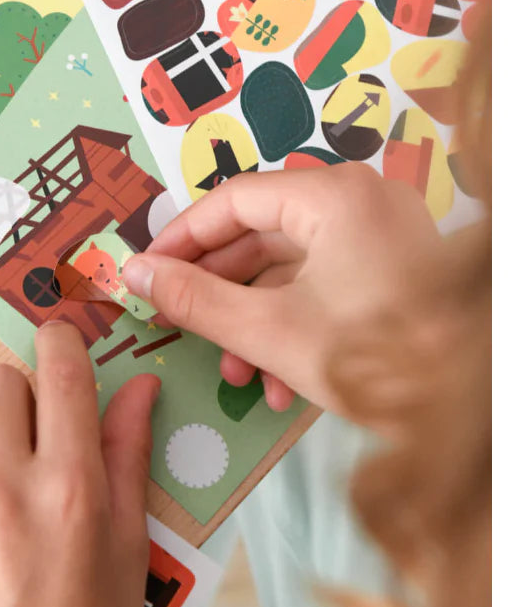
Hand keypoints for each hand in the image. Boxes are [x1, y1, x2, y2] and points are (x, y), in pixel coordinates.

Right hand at [123, 163, 440, 416]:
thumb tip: (134, 272)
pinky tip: (281, 384)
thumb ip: (193, 298)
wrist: (471, 411)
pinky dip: (294, 327)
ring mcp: (380, 236)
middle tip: (182, 326)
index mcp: (332, 195)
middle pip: (262, 237)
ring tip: (237, 375)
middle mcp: (359, 202)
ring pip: (291, 270)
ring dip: (255, 322)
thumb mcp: (267, 331)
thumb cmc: (373, 360)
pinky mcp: (390, 271)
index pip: (232, 201)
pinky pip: (324, 287)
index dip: (181, 238)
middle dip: (220, 293)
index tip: (146, 273)